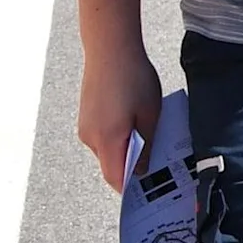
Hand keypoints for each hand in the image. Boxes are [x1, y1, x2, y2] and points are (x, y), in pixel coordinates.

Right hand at [74, 46, 163, 191]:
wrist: (110, 50)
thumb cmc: (134, 80)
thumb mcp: (150, 114)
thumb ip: (146, 145)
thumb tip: (142, 169)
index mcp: (107, 140)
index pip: (115, 177)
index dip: (130, 188)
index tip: (148, 192)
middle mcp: (90, 137)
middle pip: (110, 165)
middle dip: (131, 168)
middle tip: (156, 165)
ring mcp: (85, 127)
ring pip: (107, 151)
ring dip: (125, 150)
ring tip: (149, 139)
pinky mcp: (86, 117)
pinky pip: (102, 137)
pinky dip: (118, 137)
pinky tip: (134, 124)